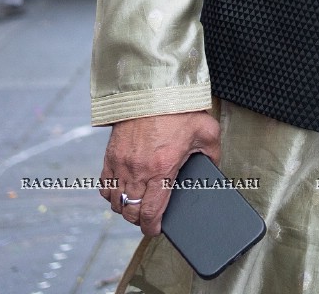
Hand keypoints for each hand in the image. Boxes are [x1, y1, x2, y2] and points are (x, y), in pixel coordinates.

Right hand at [100, 111, 222, 236]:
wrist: (152, 88)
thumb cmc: (179, 109)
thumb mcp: (206, 132)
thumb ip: (211, 155)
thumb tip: (213, 168)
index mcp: (162, 168)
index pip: (151, 211)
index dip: (151, 227)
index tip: (155, 230)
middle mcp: (137, 170)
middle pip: (130, 211)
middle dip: (139, 220)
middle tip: (148, 218)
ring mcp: (121, 163)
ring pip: (115, 201)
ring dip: (125, 208)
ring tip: (136, 206)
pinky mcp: (110, 155)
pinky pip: (104, 185)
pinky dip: (111, 194)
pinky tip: (121, 192)